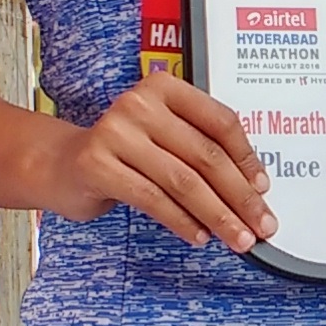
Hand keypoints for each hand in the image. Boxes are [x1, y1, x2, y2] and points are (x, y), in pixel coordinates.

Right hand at [41, 73, 274, 253]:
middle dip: (239, 197)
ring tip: (237, 238)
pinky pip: (152, 198)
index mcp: (164, 87)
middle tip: (261, 224)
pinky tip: (199, 235)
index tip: (263, 189)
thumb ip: (200, 149)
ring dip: (217, 215)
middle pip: (205, 156)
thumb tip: (251, 190)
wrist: (62, 164)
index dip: (247, 159)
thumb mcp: (163, 137)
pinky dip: (182, 221)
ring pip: (183, 181)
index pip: (219, 122)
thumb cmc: (122, 152)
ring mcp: (115, 132)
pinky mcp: (97, 164)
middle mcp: (140, 103)